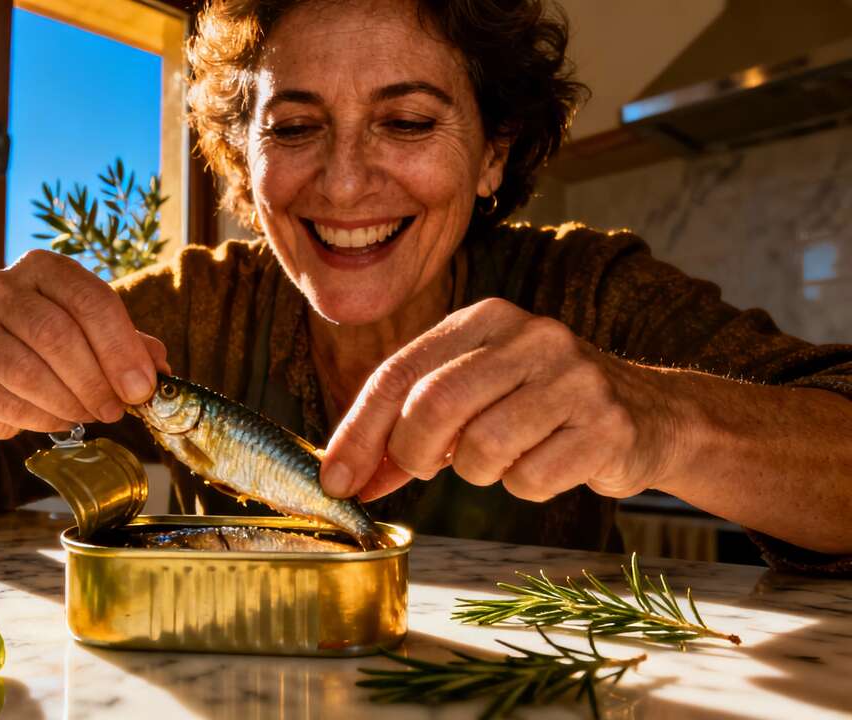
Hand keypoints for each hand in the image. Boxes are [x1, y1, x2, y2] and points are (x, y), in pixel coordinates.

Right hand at [0, 250, 170, 439]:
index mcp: (41, 267)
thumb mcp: (92, 338)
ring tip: (91, 416)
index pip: (89, 299)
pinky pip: (5, 401)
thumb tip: (159, 370)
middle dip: (95, 380)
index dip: (120, 347)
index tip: (140, 387)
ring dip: (70, 403)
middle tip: (117, 410)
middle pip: (56, 334)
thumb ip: (128, 347)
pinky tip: (59, 421)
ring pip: (28, 371)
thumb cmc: (48, 352)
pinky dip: (41, 418)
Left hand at [320, 298, 680, 502]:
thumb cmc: (539, 408)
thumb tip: (345, 478)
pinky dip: (525, 487)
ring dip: (478, 472)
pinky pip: (530, 478)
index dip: (359, 431)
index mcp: (484, 319)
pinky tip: (548, 464)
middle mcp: (529, 336)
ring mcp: (573, 377)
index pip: (400, 373)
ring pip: (481, 448)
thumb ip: (407, 431)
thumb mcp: (472, 399)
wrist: (650, 416)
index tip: (337, 481)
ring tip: (504, 457)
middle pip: (433, 405)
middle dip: (412, 453)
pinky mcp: (606, 423)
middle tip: (424, 470)